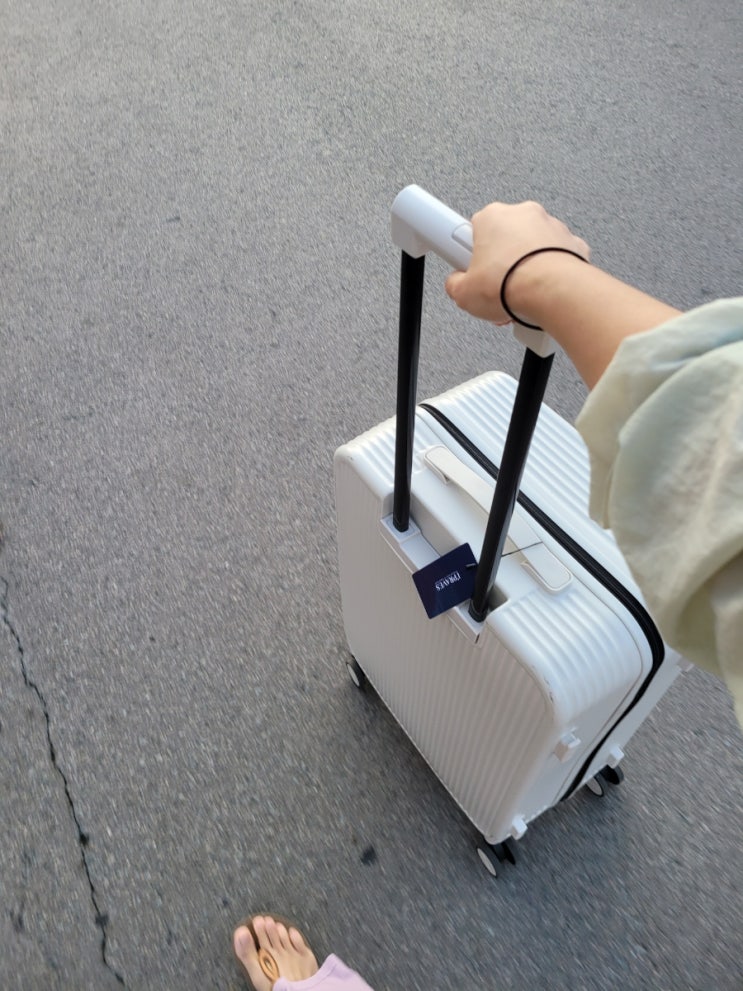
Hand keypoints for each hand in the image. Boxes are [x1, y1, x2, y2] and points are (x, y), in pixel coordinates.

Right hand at [445, 201, 589, 324]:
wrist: (553, 294)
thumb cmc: (512, 284)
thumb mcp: (463, 294)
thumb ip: (455, 284)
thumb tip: (457, 285)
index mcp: (492, 217)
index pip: (473, 230)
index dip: (470, 254)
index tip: (471, 268)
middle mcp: (522, 215)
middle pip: (504, 237)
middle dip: (499, 261)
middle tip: (495, 286)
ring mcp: (549, 226)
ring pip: (531, 246)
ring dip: (524, 266)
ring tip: (519, 293)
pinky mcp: (571, 242)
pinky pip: (556, 255)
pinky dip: (549, 270)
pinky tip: (541, 290)